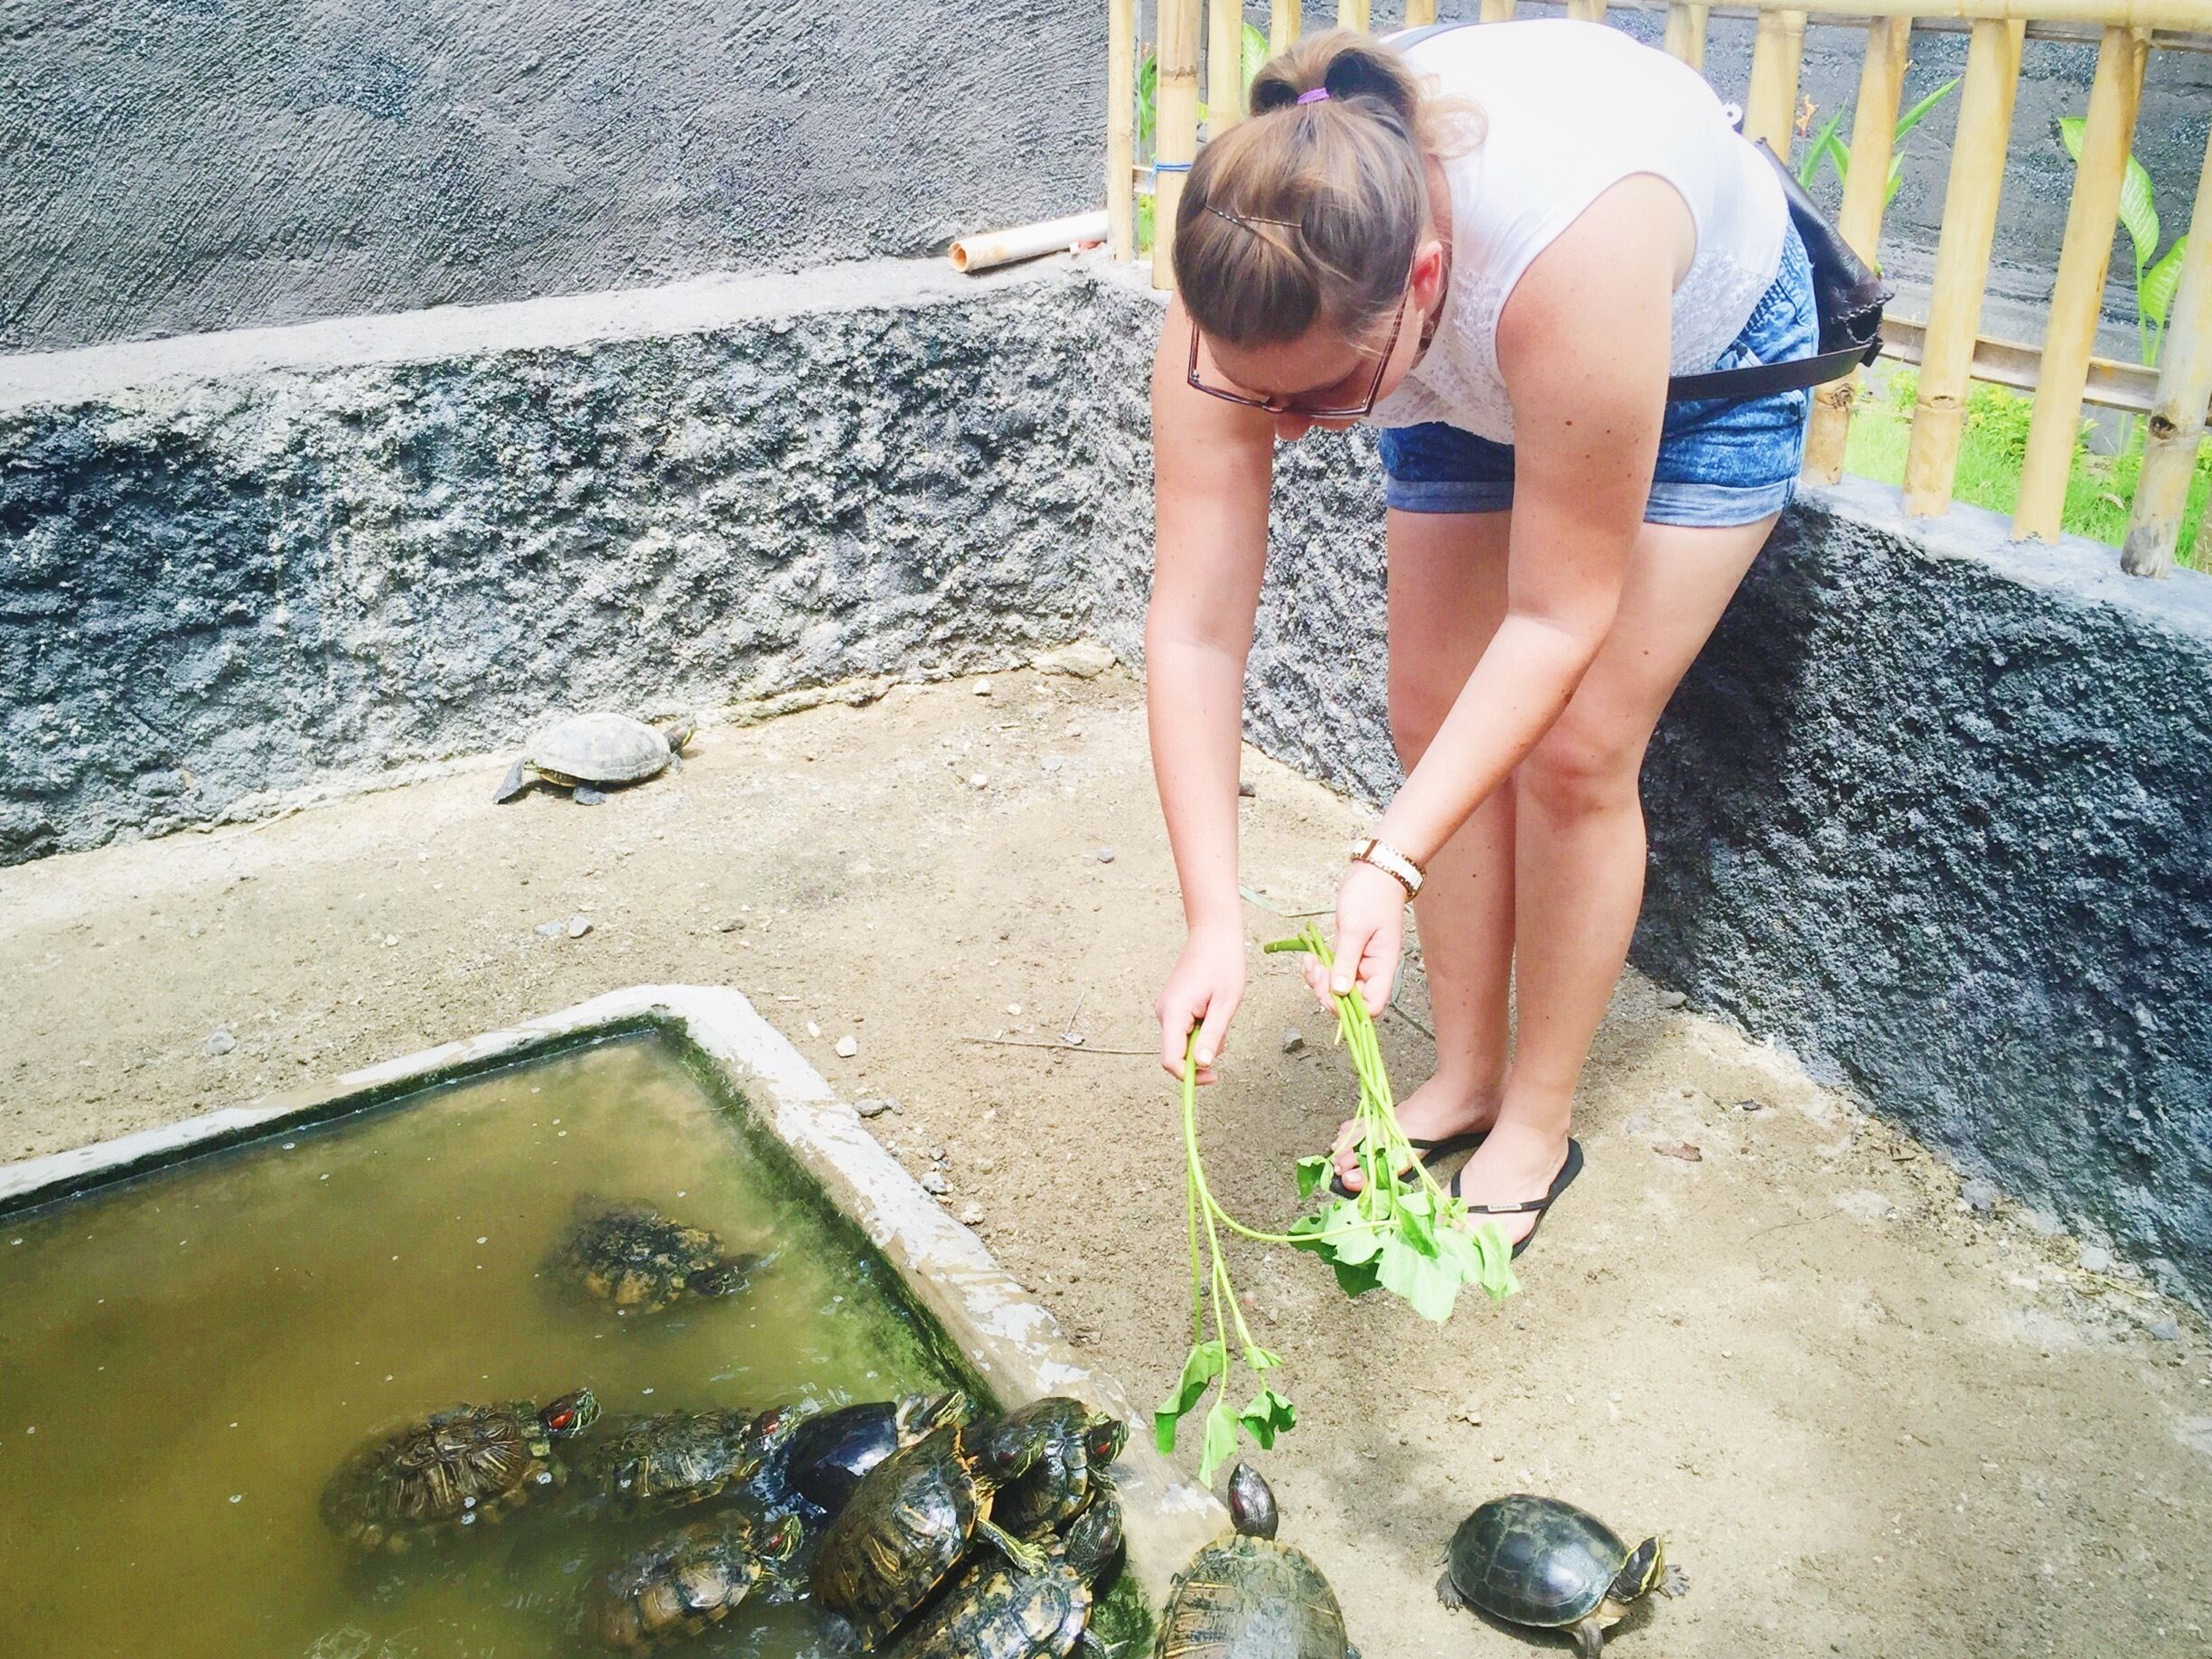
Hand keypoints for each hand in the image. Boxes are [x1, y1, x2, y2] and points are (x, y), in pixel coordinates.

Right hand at [1155, 922, 1245, 1084]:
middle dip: (1202, 1053)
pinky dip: (1201, 1028)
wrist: (1213, 934)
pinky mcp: (1172, 1005)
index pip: (1171, 1060)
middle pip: (1177, 1052)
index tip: (1213, 1076)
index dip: (1190, 1076)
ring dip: (1204, 1038)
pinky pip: (1184, 1028)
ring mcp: (1166, 1008)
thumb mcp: (1225, 1004)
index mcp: (1174, 1012)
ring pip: (1183, 1041)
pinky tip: (1213, 1008)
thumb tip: (1201, 1065)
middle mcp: (1164, 1012)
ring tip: (1220, 1013)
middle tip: (1224, 1033)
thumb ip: (1212, 1036)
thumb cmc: (1223, 964)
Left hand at [1303, 861, 1406, 1018]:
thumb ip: (1346, 961)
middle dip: (1327, 992)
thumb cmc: (1372, 895)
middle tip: (1315, 972)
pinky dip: (1318, 970)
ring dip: (1319, 981)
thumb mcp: (1355, 928)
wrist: (1373, 871)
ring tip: (1309, 963)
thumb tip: (1339, 992)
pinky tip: (1310, 958)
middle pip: (1351, 1001)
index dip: (1351, 1009)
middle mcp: (1371, 970)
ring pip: (1337, 987)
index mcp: (1383, 968)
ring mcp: (1358, 962)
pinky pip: (1331, 972)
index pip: (1373, 1006)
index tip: (1331, 993)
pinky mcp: (1346, 952)